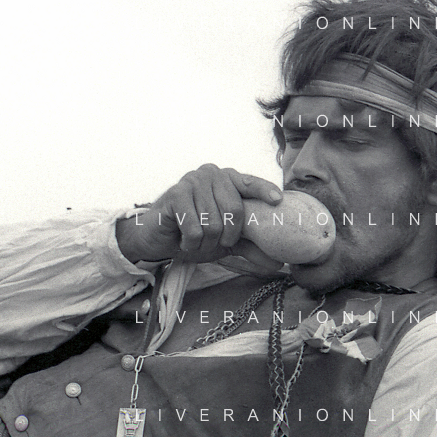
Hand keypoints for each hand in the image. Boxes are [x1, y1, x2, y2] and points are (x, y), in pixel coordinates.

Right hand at [116, 164, 283, 264]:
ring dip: (205, 243)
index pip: (250, 183)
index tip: (278, 201)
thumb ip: (251, 247)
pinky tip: (182, 239)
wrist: (156, 240)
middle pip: (235, 210)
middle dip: (226, 236)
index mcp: (227, 180)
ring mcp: (192, 181)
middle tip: (214, 243)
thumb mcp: (225, 242)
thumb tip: (280, 262)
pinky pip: (195, 228)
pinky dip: (190, 242)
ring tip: (194, 241)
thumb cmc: (192, 235)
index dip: (264, 191)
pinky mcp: (175, 194)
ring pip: (214, 223)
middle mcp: (211, 174)